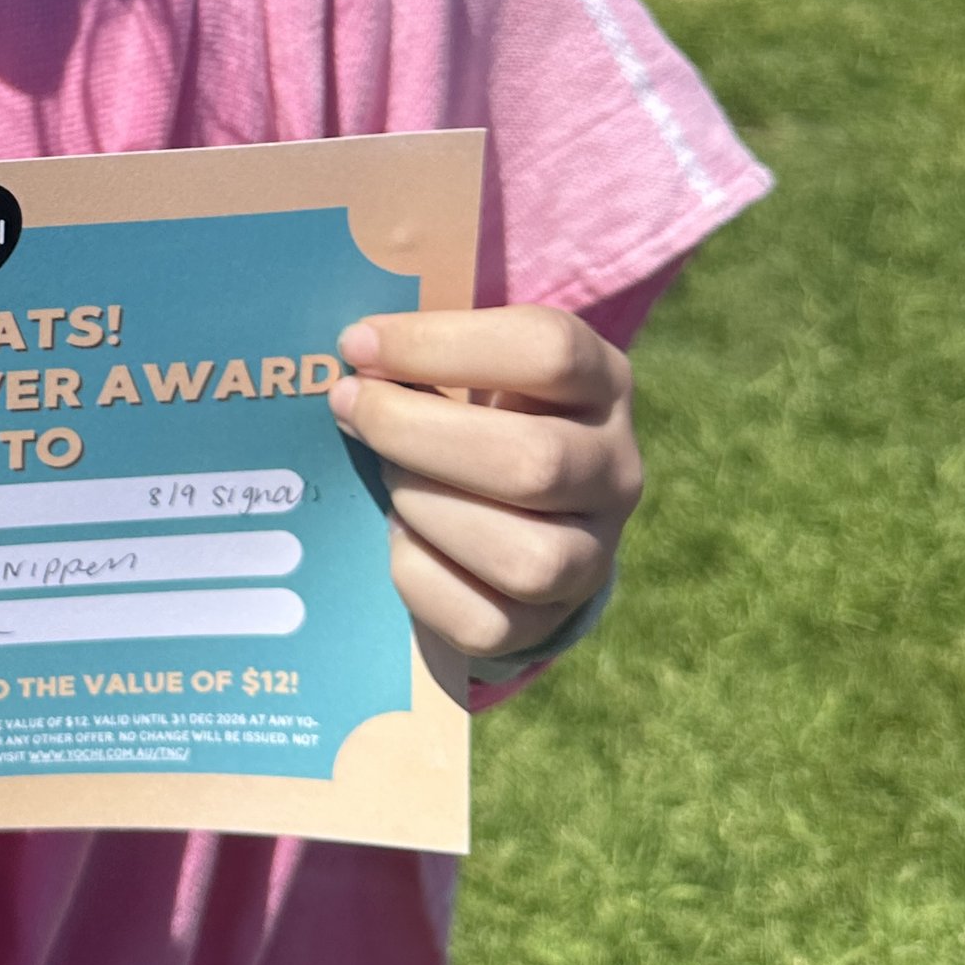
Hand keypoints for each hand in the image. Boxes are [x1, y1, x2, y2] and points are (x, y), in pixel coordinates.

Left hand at [328, 307, 641, 667]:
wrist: (514, 518)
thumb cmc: (476, 417)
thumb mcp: (473, 369)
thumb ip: (424, 355)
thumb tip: (351, 353)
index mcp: (603, 383)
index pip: (549, 351)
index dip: (442, 344)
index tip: (357, 343)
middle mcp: (615, 470)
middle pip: (533, 461)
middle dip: (414, 431)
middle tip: (349, 406)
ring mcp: (593, 555)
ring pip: (522, 557)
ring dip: (426, 509)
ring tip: (389, 479)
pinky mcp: (549, 620)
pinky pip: (482, 621)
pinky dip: (419, 574)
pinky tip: (401, 536)